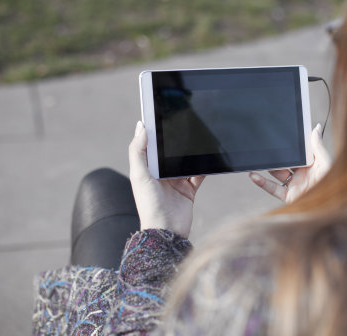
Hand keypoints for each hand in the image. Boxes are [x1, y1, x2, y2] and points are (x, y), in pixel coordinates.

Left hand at [128, 121, 204, 236]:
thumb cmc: (149, 206)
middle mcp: (161, 174)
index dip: (155, 132)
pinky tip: (208, 158)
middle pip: (170, 152)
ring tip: (198, 139)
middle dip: (177, 141)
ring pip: (185, 161)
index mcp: (147, 169)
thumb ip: (138, 151)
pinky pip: (199, 174)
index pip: (151, 145)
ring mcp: (176, 182)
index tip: (162, 114)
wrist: (167, 231)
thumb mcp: (140, 176)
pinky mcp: (189, 190)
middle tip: (186, 123)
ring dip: (191, 153)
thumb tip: (141, 126)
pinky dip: (204, 167)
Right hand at [249, 124, 330, 203]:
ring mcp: (295, 185)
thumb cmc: (333, 186)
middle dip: (276, 154)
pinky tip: (254, 175)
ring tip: (258, 157)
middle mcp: (303, 174)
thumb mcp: (327, 163)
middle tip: (267, 145)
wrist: (330, 207)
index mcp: (313, 165)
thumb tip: (316, 128)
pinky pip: (272, 188)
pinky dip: (261, 182)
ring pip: (277, 173)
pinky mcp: (288, 196)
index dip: (292, 144)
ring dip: (266, 166)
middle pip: (285, 161)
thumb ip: (318, 146)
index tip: (283, 134)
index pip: (299, 151)